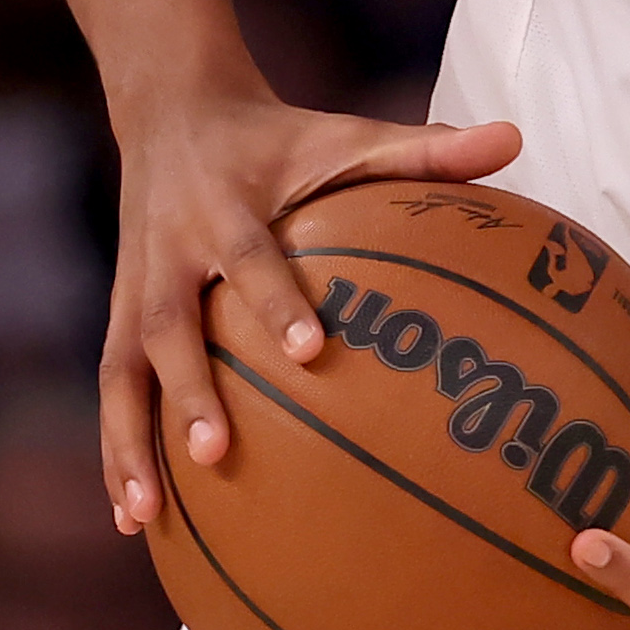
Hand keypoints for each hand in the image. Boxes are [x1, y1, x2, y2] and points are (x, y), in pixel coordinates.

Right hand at [104, 88, 523, 533]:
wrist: (171, 110)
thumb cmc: (280, 138)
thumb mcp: (345, 135)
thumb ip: (426, 149)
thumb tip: (516, 139)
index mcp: (225, 208)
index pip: (251, 257)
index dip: (276, 299)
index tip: (311, 349)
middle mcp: (170, 253)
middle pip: (167, 326)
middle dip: (189, 389)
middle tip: (216, 451)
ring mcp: (135, 288)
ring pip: (122, 372)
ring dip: (129, 443)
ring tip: (145, 516)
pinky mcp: (118, 314)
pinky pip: (114, 388)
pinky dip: (118, 451)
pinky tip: (131, 520)